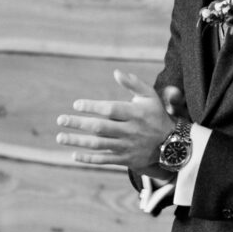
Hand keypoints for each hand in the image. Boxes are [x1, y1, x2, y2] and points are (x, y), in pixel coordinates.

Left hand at [56, 70, 184, 177]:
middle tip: (60, 120)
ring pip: (99, 145)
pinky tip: (74, 154)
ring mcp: (127, 146)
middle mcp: (130, 130)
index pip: (110, 109)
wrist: (172, 145)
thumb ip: (133, 83)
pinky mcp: (126, 159)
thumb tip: (116, 72)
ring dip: (78, 141)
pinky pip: (105, 160)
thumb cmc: (156, 115)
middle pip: (100, 128)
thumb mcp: (150, 96)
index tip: (76, 105)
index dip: (92, 107)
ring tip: (60, 137)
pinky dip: (89, 159)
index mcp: (134, 113)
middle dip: (79, 124)